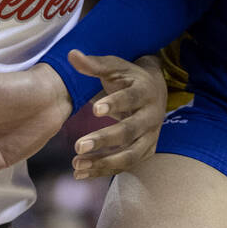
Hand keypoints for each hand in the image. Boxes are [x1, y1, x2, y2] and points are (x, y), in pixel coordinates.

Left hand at [69, 50, 165, 179]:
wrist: (154, 91)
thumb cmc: (128, 77)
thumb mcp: (114, 67)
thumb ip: (93, 64)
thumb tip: (72, 54)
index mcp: (144, 92)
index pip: (130, 98)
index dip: (114, 104)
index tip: (94, 109)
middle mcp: (151, 117)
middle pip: (130, 131)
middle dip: (105, 139)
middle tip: (78, 146)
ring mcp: (150, 137)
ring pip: (129, 155)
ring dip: (103, 162)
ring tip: (76, 164)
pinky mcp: (145, 151)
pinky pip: (125, 165)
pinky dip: (103, 170)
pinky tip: (81, 173)